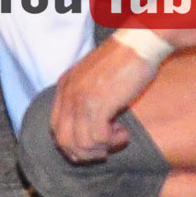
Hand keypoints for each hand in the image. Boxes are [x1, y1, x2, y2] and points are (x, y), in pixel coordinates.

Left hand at [50, 39, 159, 167]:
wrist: (139, 43)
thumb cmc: (124, 59)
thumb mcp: (94, 77)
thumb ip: (85, 97)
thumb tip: (88, 128)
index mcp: (64, 85)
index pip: (55, 128)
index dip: (73, 144)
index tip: (93, 145)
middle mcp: (68, 93)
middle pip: (63, 141)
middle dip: (84, 153)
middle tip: (104, 150)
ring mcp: (81, 98)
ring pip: (81, 144)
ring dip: (101, 149)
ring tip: (118, 138)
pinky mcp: (98, 103)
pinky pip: (98, 138)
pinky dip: (112, 142)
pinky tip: (124, 133)